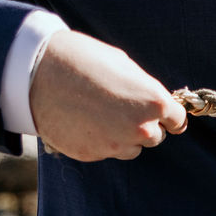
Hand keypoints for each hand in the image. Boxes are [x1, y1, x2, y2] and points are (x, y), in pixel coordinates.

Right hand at [28, 29, 184, 161]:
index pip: (177, 120)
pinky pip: (106, 151)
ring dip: (124, 136)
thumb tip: (152, 102)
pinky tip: (85, 121)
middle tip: (123, 108)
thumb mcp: (124, 66)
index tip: (167, 116)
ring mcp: (116, 145)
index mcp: (153, 102)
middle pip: (155, 136)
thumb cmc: (83, 60)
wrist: (39, 73)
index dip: (171, 116)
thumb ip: (143, 89)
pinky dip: (101, 140)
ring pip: (132, 148)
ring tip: (101, 114)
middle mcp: (140, 128)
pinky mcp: (92, 155)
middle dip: (145, 124)